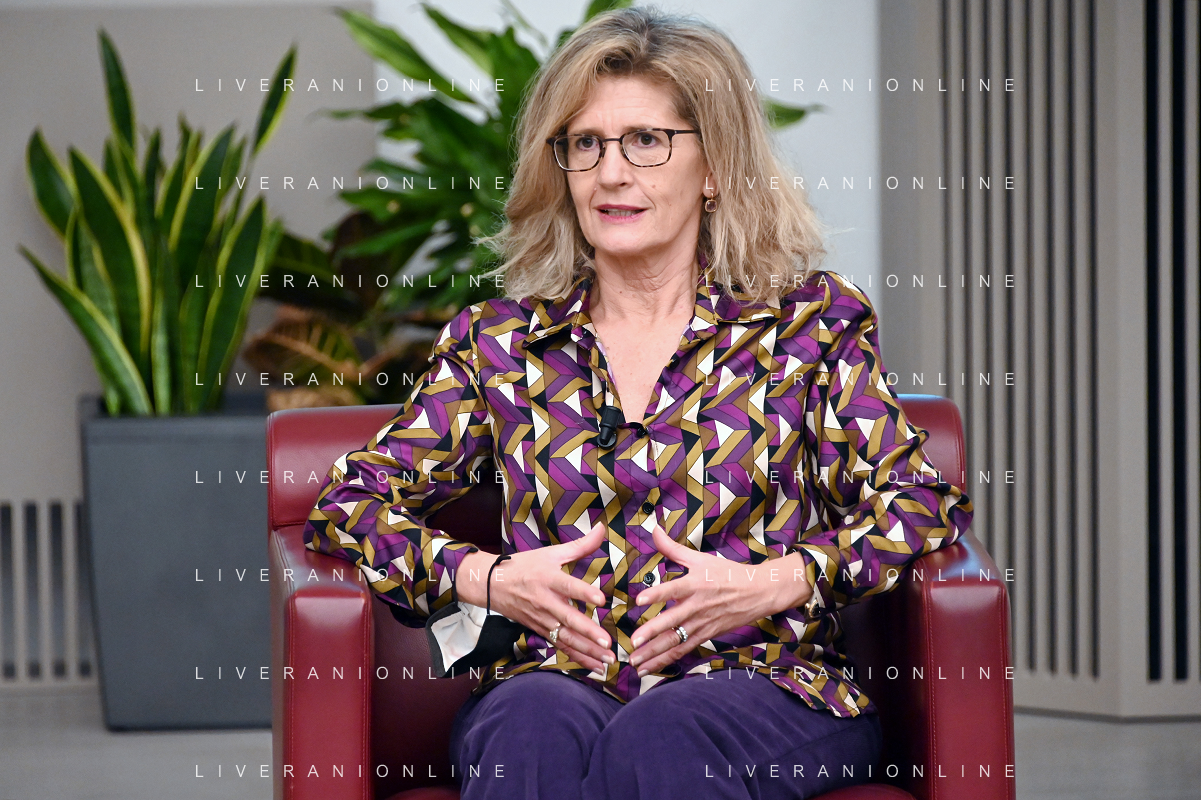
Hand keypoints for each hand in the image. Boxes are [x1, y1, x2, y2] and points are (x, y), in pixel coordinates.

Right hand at [457, 521, 613, 673]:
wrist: (492, 585)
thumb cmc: (524, 566)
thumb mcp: (551, 552)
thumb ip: (580, 545)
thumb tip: (602, 529)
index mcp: (549, 578)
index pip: (568, 586)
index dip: (584, 592)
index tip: (601, 599)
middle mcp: (545, 602)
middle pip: (568, 618)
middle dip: (588, 632)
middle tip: (607, 642)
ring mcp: (542, 620)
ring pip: (566, 638)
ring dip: (587, 651)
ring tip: (607, 660)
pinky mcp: (540, 630)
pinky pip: (560, 646)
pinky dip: (577, 658)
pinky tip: (594, 667)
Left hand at [628, 523, 810, 675]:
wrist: (759, 592)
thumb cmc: (727, 573)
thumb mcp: (700, 558)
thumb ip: (672, 548)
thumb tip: (654, 528)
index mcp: (695, 584)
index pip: (673, 589)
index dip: (656, 594)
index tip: (639, 600)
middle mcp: (697, 605)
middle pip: (672, 621)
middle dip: (652, 633)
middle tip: (634, 642)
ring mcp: (702, 623)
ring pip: (676, 640)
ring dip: (655, 653)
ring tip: (636, 662)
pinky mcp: (706, 635)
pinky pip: (684, 649)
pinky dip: (667, 660)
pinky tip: (651, 667)